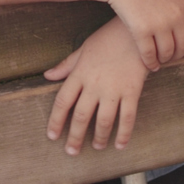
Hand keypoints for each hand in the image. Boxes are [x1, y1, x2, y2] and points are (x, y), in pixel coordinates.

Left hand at [43, 19, 149, 153]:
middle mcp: (94, 84)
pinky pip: (127, 117)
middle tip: (71, 152)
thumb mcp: (84, 48)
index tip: (52, 136)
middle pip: (80, 116)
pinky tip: (120, 144)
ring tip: (96, 147)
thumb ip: (66, 65)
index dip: (56, 121)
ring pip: (103, 121)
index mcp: (79, 73)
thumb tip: (47, 75)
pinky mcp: (132, 91)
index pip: (62, 102)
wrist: (136, 32)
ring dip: (99, 137)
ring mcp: (114, 89)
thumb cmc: (109, 38)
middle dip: (74, 137)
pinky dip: (123, 133)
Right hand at [103, 0, 183, 70]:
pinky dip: (151, 62)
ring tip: (161, 60)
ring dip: (165, 59)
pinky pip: (149, 53)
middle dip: (180, 54)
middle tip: (173, 56)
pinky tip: (150, 64)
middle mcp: (176, 16)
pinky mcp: (141, 30)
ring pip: (168, 52)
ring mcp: (159, 24)